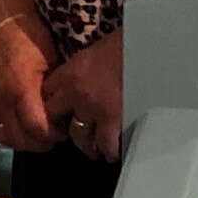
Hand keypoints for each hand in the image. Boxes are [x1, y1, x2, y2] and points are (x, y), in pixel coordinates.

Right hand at [0, 13, 59, 152]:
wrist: (2, 23)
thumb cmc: (32, 39)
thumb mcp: (51, 66)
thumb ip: (52, 95)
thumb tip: (61, 117)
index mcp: (20, 88)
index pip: (36, 128)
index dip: (52, 135)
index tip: (62, 132)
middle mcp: (0, 97)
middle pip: (18, 137)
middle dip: (38, 143)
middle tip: (52, 138)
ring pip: (2, 136)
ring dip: (21, 142)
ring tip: (35, 137)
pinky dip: (4, 134)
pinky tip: (17, 132)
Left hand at [43, 30, 125, 160]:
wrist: (150, 47)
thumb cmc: (128, 44)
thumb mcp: (96, 51)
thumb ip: (83, 69)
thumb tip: (84, 80)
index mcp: (70, 72)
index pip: (47, 92)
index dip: (53, 102)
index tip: (59, 110)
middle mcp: (75, 91)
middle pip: (54, 117)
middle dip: (62, 125)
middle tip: (72, 132)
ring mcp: (93, 108)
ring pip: (78, 136)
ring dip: (86, 144)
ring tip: (94, 150)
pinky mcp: (114, 120)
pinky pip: (105, 143)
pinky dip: (109, 151)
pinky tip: (113, 154)